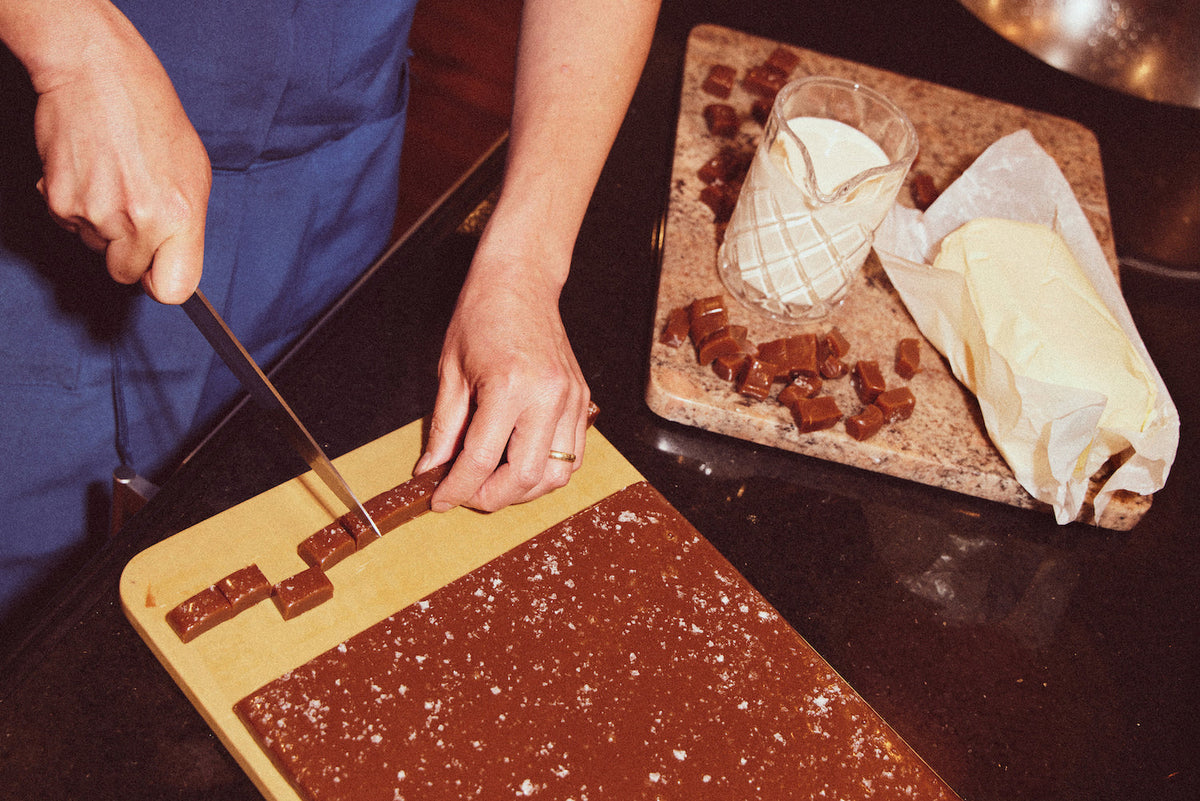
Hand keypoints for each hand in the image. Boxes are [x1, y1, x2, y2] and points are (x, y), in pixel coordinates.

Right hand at [27, 3, 210, 302]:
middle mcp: (138, 221)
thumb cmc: (152, 116)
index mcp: (179, 216)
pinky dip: (78, 208)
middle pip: (127, 274)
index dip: (164, 283)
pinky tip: (91, 174)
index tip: (161, 271)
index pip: (174, 289)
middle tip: (134, 215)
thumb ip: (186, 224)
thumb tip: (174, 262)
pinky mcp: (59, 202)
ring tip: (115, 181)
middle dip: (131, 255)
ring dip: (104, 227)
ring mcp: (95, 214)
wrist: (96, 72)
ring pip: (97, 248)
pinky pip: (71, 226)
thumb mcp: (193, 172)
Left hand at [416, 251, 590, 512]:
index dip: (456, 488)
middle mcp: (547, 396)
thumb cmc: (482, 316)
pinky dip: (548, 471)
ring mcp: (571, 400)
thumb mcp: (451, 372)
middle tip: (466, 496)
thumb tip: (431, 470)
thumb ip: (443, 429)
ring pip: (557, 474)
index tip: (440, 500)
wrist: (521, 282)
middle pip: (524, 476)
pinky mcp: (581, 400)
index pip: (480, 458)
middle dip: (491, 497)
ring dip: (524, 491)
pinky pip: (573, 455)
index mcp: (509, 386)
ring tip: (494, 485)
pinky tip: (522, 466)